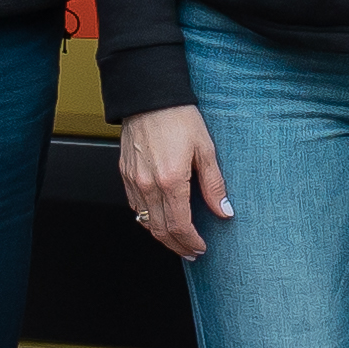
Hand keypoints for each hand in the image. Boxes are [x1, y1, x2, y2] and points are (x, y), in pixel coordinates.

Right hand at [118, 103, 230, 259]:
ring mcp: (133, 180)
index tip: (201, 247)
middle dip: (177, 246)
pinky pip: (134, 206)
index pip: (180, 226)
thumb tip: (224, 211)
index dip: (191, 242)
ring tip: (177, 240)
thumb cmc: (178, 117)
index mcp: (171, 180)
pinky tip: (159, 218)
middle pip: (160, 230)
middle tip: (191, 252)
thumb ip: (214, 185)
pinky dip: (147, 218)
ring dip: (162, 235)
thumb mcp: (206, 149)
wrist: (150, 96)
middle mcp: (148, 185)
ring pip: (145, 222)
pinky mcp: (124, 174)